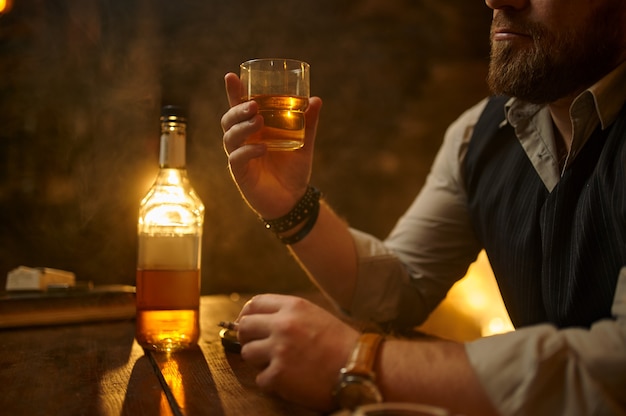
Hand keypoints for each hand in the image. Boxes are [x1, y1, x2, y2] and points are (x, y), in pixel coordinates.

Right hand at [221, 73, 322, 218]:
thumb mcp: (304, 143)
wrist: (294, 200)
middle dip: (237, 109)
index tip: (232, 75)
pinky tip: (262, 148)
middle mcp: (243, 141)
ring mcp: (240, 157)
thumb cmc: (293, 170)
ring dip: (242, 126)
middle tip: (254, 105)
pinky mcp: (241, 174)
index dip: (234, 92)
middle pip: (229, 119)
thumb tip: (316, 99)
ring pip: (229, 137)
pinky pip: (237, 159)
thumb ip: (308, 123)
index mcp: (255, 129)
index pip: (239, 107)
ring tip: (259, 120)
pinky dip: (248, 151)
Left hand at [236, 294, 358, 410]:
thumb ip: (289, 315)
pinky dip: (272, 382)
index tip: (247, 325)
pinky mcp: (279, 375)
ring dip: (259, 361)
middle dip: (247, 338)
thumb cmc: (342, 344)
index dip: (247, 315)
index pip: (254, 304)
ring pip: (247, 353)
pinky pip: (260, 378)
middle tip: (257, 347)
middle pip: (244, 327)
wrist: (360, 367)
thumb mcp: (315, 315)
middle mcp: (282, 324)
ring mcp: (279, 350)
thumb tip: (262, 321)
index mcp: (292, 307)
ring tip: (279, 364)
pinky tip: (290, 380)